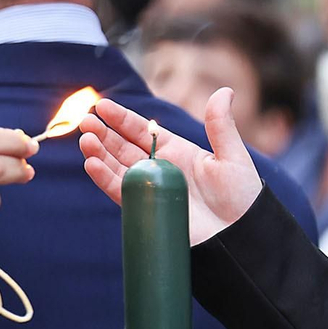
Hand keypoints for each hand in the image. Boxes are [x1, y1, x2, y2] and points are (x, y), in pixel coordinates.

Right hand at [78, 89, 261, 245]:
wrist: (239, 238)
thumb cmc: (242, 198)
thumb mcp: (232, 157)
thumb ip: (221, 125)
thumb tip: (224, 90)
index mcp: (176, 151)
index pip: (142, 130)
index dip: (122, 119)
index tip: (103, 106)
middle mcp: (157, 168)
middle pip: (122, 146)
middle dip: (103, 133)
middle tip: (86, 120)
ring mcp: (148, 188)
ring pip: (115, 166)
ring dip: (98, 153)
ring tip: (85, 139)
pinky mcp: (143, 208)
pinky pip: (118, 190)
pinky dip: (103, 177)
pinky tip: (92, 164)